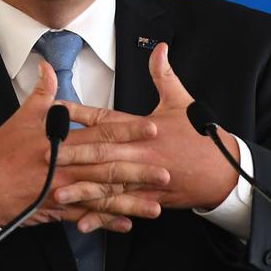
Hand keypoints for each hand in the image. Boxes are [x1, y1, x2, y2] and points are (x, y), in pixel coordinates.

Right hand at [0, 62, 168, 228]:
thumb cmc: (0, 153)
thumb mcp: (20, 118)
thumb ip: (41, 94)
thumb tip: (47, 67)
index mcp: (59, 143)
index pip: (100, 134)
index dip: (127, 132)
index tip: (152, 129)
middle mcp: (64, 168)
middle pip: (108, 169)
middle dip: (139, 171)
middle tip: (166, 171)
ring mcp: (62, 193)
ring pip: (102, 198)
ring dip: (130, 202)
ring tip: (156, 205)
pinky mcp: (56, 211)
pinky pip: (86, 217)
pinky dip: (106, 221)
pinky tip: (126, 223)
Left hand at [57, 42, 240, 231]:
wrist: (224, 171)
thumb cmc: (200, 136)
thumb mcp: (182, 102)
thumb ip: (164, 75)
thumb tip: (158, 48)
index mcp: (144, 128)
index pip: (107, 118)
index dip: (81, 114)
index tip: (57, 109)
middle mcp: (141, 153)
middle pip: (101, 153)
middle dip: (72, 154)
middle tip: (46, 154)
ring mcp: (144, 178)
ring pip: (107, 185)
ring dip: (81, 190)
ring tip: (56, 192)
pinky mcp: (148, 199)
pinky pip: (121, 208)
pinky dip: (102, 217)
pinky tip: (81, 222)